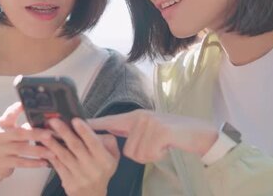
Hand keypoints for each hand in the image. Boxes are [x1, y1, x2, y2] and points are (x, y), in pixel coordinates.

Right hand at [0, 102, 52, 181]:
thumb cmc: (10, 144)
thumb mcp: (13, 132)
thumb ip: (25, 126)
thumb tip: (48, 121)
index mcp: (2, 124)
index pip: (9, 114)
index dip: (17, 109)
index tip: (27, 105)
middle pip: (19, 132)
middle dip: (36, 134)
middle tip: (50, 134)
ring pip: (21, 149)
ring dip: (38, 150)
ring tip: (52, 152)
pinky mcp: (1, 162)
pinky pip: (20, 162)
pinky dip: (34, 162)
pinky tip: (44, 162)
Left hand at [39, 118, 118, 195]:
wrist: (93, 195)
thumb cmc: (102, 170)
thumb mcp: (113, 156)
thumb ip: (107, 141)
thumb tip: (92, 128)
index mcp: (105, 160)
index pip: (94, 143)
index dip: (84, 131)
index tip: (75, 120)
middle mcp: (92, 168)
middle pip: (76, 147)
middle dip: (64, 132)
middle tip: (54, 121)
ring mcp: (79, 176)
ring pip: (64, 156)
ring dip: (53, 143)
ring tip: (45, 133)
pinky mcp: (68, 182)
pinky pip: (58, 166)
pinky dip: (51, 155)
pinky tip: (44, 147)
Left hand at [88, 110, 217, 163]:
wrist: (197, 132)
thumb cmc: (172, 134)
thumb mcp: (150, 130)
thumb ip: (132, 132)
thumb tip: (117, 143)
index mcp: (135, 116)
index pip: (110, 121)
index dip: (93, 125)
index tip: (76, 124)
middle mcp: (139, 117)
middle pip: (126, 149)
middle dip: (142, 153)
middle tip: (157, 145)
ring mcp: (148, 123)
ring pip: (136, 154)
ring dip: (150, 154)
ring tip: (162, 144)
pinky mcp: (158, 131)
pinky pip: (147, 155)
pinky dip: (158, 155)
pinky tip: (167, 146)